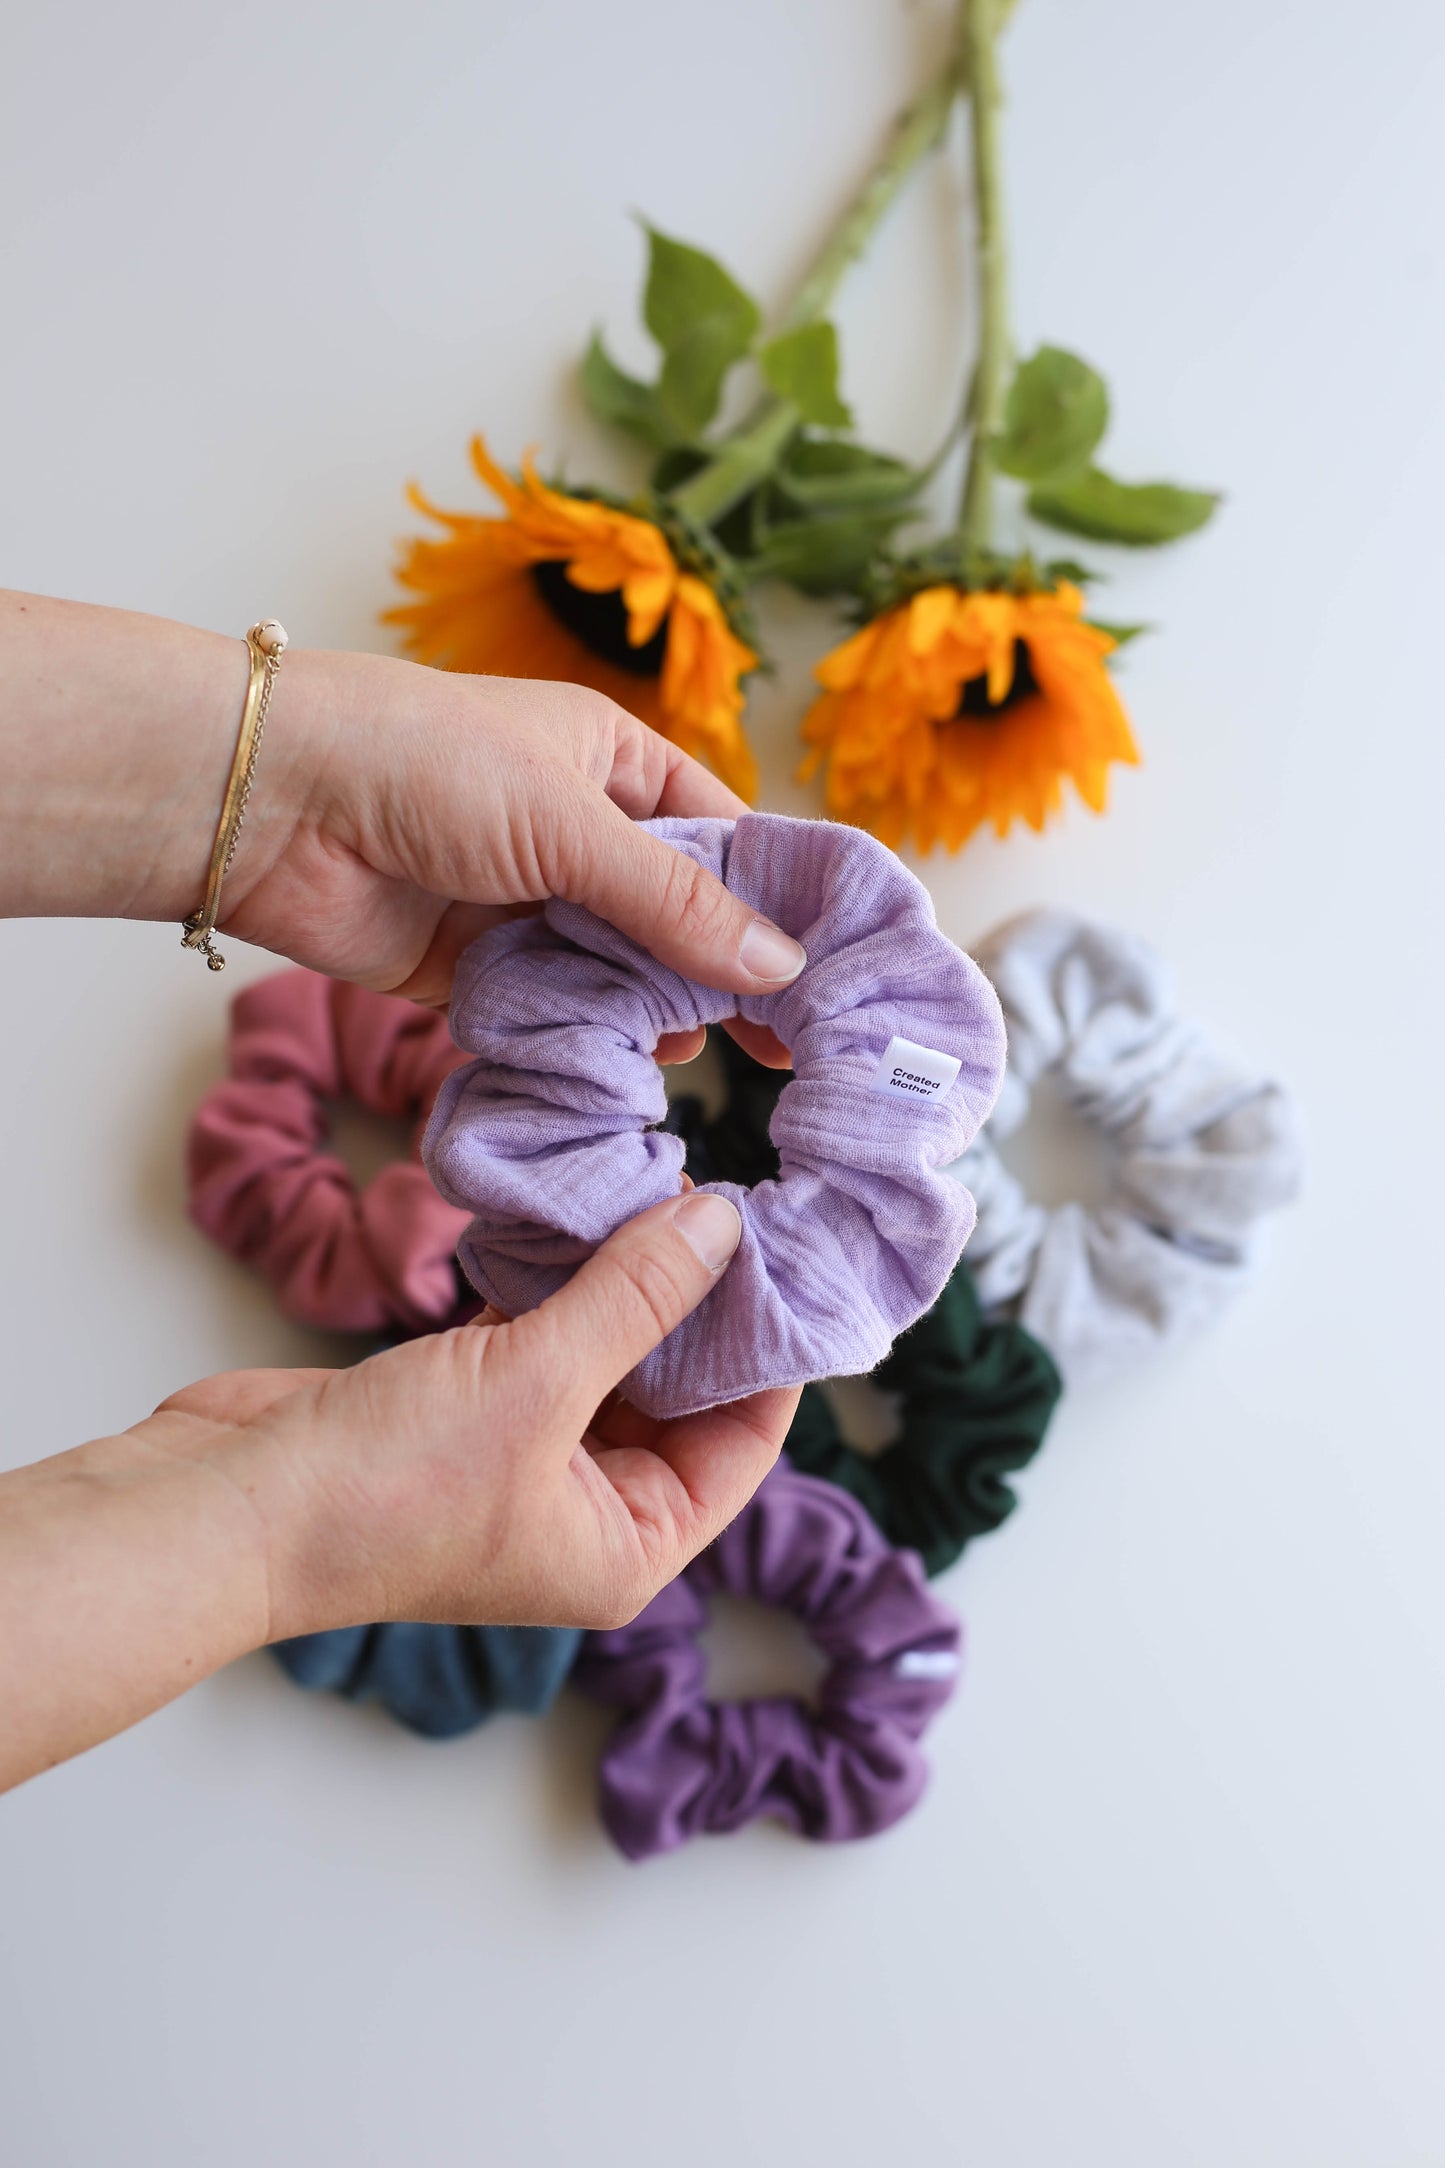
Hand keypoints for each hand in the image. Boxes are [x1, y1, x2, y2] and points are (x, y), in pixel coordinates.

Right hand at [150, 1190, 793, 1634]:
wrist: (225, 1505)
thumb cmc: (384, 1490)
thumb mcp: (535, 1385)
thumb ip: (633, 1300)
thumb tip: (720, 1227)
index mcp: (626, 1547)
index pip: (743, 1443)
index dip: (771, 1354)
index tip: (792, 1258)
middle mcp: (584, 1512)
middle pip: (679, 1394)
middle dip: (694, 1306)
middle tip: (723, 1202)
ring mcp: (521, 1459)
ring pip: (605, 1356)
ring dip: (622, 1284)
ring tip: (657, 1190)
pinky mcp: (464, 1408)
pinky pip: (539, 1337)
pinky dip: (555, 1283)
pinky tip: (575, 1218)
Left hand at [209, 650, 801, 1028]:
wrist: (269, 805)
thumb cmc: (423, 765)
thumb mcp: (573, 824)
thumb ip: (676, 904)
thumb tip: (779, 969)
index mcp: (613, 763)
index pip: (723, 835)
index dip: (777, 899)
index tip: (832, 967)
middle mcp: (575, 833)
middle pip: (675, 914)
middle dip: (721, 972)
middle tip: (787, 1042)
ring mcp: (524, 904)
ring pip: (615, 972)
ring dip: (650, 1013)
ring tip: (700, 1058)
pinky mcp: (472, 970)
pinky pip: (550, 1012)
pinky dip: (582, 1040)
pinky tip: (623, 1073)